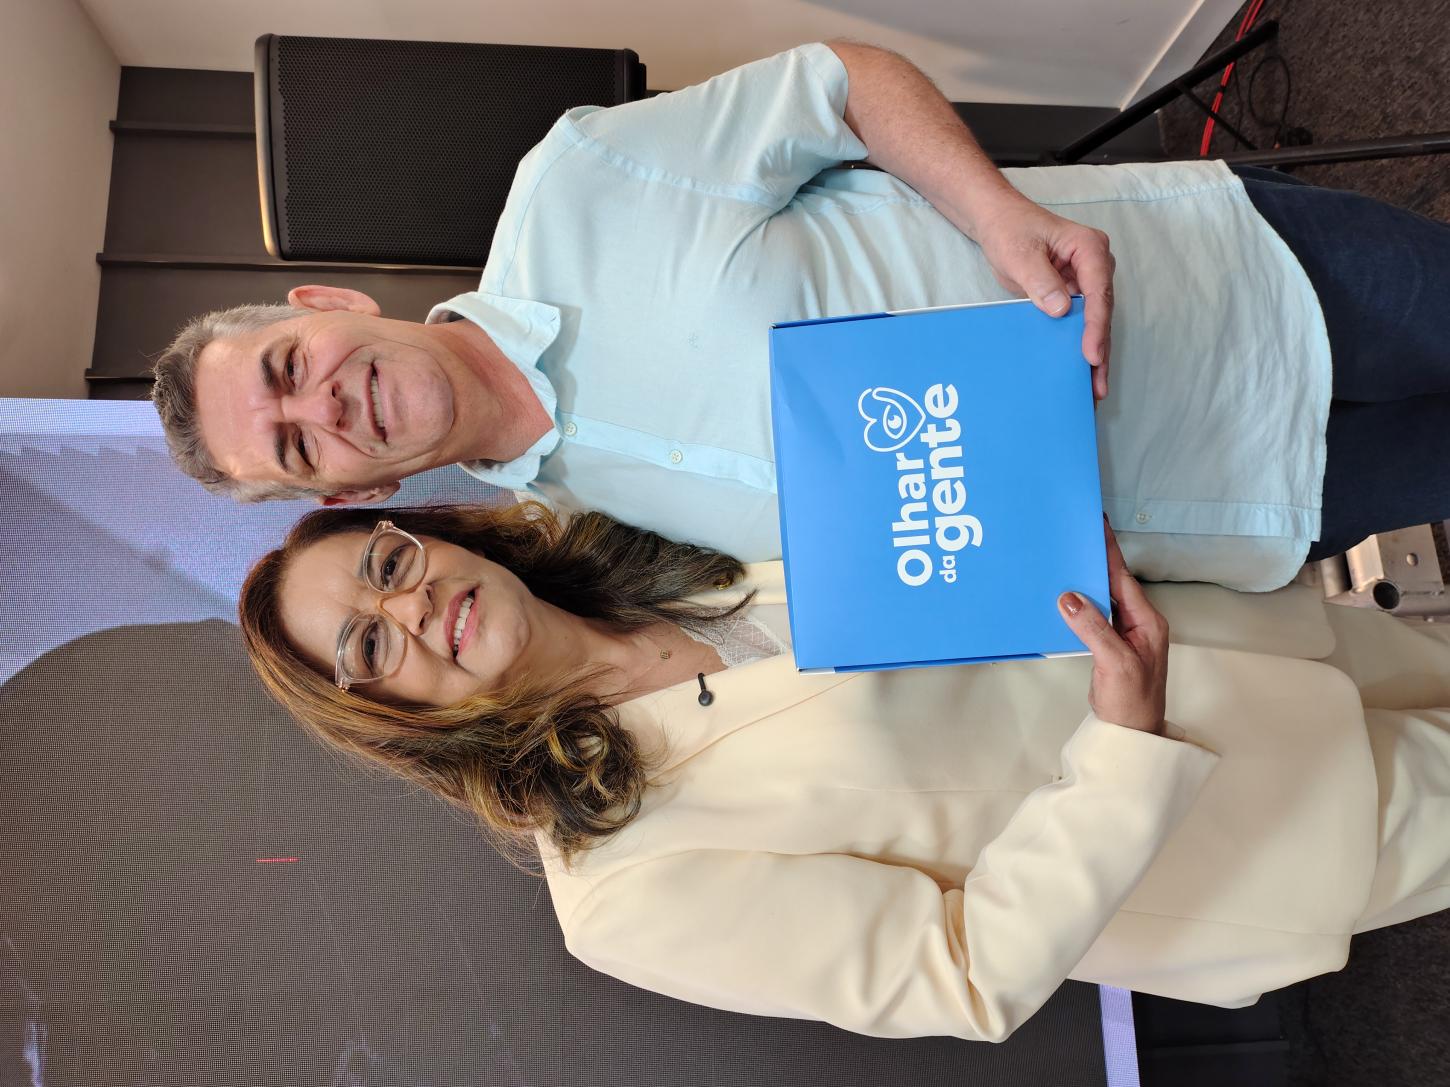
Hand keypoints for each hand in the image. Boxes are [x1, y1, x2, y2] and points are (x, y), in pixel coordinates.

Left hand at [971, 195, 1114, 400]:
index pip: (1098, 292)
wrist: (999, 223)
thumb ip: (1040, 280)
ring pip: (1095, 322)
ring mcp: (1087, 281)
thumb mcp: (1020, 254)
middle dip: (1099, 349)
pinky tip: (1078, 372)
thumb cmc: (1010, 230)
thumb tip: (1062, 310)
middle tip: (1097, 386)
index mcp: (1089, 248)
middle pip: (1102, 312)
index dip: (1095, 326)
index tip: (1091, 355)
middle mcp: (1095, 265)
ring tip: (1093, 390)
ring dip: (1093, 354)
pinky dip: (1078, 346)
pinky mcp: (1075, 294)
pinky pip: (1080, 323)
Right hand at [1056, 519, 1167, 733]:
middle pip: (1113, 583)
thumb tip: (1068, 596)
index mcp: (1147, 621)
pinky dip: (1080, 604)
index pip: (1123, 578)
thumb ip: (1093, 628)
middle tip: (1072, 535)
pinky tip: (1064, 598)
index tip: (1097, 524)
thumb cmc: (1132, 702)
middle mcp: (1138, 623)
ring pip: (1103, 598)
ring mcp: (1125, 634)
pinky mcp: (1111, 645)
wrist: (1132, 735)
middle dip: (1094, 559)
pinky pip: (1094, 615)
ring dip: (1085, 581)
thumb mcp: (1114, 662)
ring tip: (1064, 559)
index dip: (1109, 551)